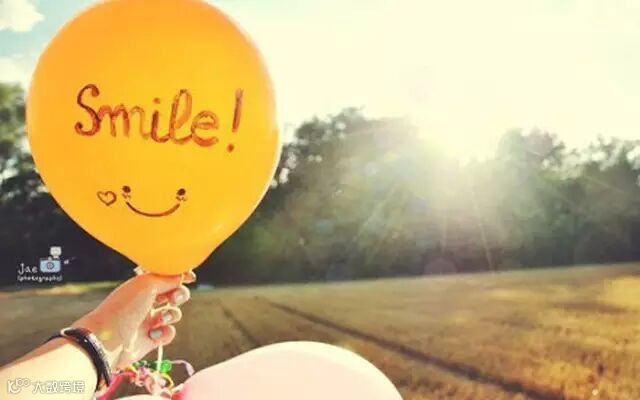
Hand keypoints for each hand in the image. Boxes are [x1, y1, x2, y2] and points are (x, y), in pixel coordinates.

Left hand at [72, 271, 194, 369]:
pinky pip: (169, 332)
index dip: (179, 276)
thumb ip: (169, 278)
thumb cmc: (124, 307)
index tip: (189, 277)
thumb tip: (183, 276)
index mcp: (142, 285)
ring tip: (160, 319)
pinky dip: (165, 332)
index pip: (165, 276)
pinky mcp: (152, 338)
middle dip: (179, 295)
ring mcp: (149, 320)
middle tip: (174, 298)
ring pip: (173, 314)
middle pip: (174, 294)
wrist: (108, 339)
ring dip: (172, 315)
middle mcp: (146, 301)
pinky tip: (153, 334)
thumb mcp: (147, 284)